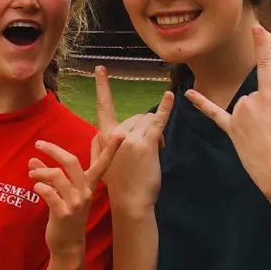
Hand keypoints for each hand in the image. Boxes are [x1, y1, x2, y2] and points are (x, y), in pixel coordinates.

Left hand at [31, 135, 121, 264]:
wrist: (68, 245)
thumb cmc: (65, 217)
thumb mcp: (63, 194)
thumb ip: (50, 176)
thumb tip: (32, 160)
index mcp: (89, 185)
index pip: (102, 164)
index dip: (111, 149)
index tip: (120, 134)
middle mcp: (85, 192)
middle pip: (71, 161)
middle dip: (53, 150)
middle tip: (38, 144)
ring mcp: (75, 203)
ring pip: (57, 175)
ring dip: (40, 170)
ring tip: (31, 173)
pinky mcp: (63, 213)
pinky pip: (49, 192)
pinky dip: (39, 186)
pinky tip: (36, 187)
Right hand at [94, 67, 173, 216]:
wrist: (130, 201)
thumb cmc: (117, 183)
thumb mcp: (100, 161)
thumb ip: (100, 142)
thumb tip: (102, 131)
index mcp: (102, 136)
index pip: (102, 106)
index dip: (102, 86)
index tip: (100, 68)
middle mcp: (116, 133)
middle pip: (136, 117)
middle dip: (144, 129)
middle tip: (147, 152)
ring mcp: (132, 137)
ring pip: (147, 121)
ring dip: (155, 133)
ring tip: (155, 153)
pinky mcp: (147, 143)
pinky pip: (157, 121)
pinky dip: (165, 108)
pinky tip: (170, 96)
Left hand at [185, 26, 270, 194]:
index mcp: (270, 97)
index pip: (266, 65)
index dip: (260, 46)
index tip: (253, 28)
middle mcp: (251, 102)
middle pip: (257, 94)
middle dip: (267, 106)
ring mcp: (239, 116)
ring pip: (244, 105)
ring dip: (253, 115)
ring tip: (266, 135)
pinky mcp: (231, 129)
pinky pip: (213, 113)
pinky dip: (202, 103)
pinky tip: (188, 95)